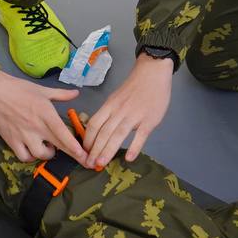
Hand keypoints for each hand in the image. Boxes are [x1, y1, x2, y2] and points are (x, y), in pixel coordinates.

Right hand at [0, 71, 83, 162]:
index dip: (74, 146)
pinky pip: (24, 157)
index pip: (62, 133)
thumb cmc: (19, 89)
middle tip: (83, 162)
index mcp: (46, 113)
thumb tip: (77, 93)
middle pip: (57, 146)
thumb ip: (61, 94)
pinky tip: (33, 150)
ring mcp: (23, 136)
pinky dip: (31, 156)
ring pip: (41, 155)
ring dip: (48, 154)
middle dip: (72, 156)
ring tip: (48, 146)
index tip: (83, 155)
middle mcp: (36, 127)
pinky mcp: (12, 141)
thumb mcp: (43, 90)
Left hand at [81, 53, 172, 167]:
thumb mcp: (116, 97)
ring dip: (108, 150)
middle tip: (89, 164)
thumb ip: (109, 113)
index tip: (84, 152)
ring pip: (118, 135)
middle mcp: (119, 111)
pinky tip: (129, 158)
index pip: (94, 124)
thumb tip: (99, 130)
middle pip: (104, 132)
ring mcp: (135, 115)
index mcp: (110, 105)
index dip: (87, 139)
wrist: (153, 72)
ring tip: (101, 163)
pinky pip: (141, 135)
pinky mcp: (149, 120)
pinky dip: (134, 147)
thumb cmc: (134, 87)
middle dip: (95, 150)